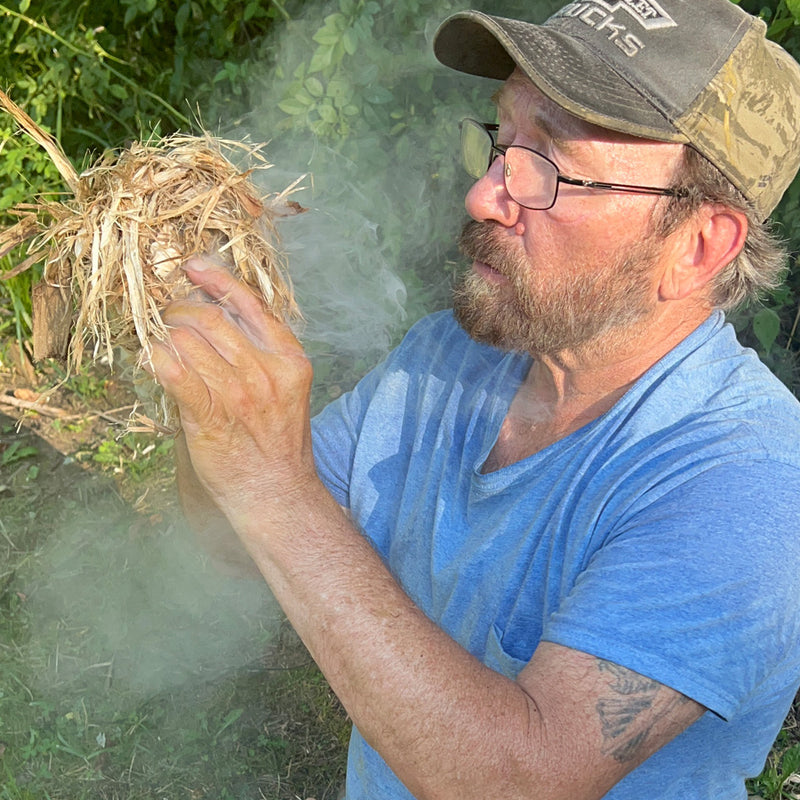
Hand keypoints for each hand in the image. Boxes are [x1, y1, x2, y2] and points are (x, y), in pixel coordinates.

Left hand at [150, 257, 316, 536]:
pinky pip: (173, 371)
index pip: (251, 304)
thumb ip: (261, 352)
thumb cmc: (278, 441)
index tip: (194, 267)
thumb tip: (215, 316)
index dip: (218, 280)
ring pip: (187, 340)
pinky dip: (156, 359)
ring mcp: (238, 393)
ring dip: (165, 335)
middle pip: (211, 318)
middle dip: (181, 310)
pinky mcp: (210, 415)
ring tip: (161, 341)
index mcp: (289, 358)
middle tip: (169, 317)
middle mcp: (265, 371)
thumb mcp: (287, 388)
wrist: (277, 491)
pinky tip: (151, 359)